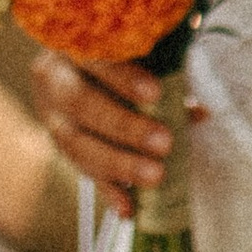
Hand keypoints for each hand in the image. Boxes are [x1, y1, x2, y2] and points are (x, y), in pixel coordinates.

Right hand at [29, 46, 205, 222]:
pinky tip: (129, 208)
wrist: (76, 62)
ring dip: (118, 164)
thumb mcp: (138, 50)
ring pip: (76, 144)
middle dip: (124, 126)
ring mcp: (51, 114)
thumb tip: (199, 113)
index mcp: (73, 43)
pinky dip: (108, 190)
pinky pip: (81, 171)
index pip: (95, 58)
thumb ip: (165, 72)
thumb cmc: (119, 51)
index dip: (123, 77)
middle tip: (164, 143)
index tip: (156, 94)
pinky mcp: (59, 145)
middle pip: (81, 104)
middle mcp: (53, 78)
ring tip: (155, 177)